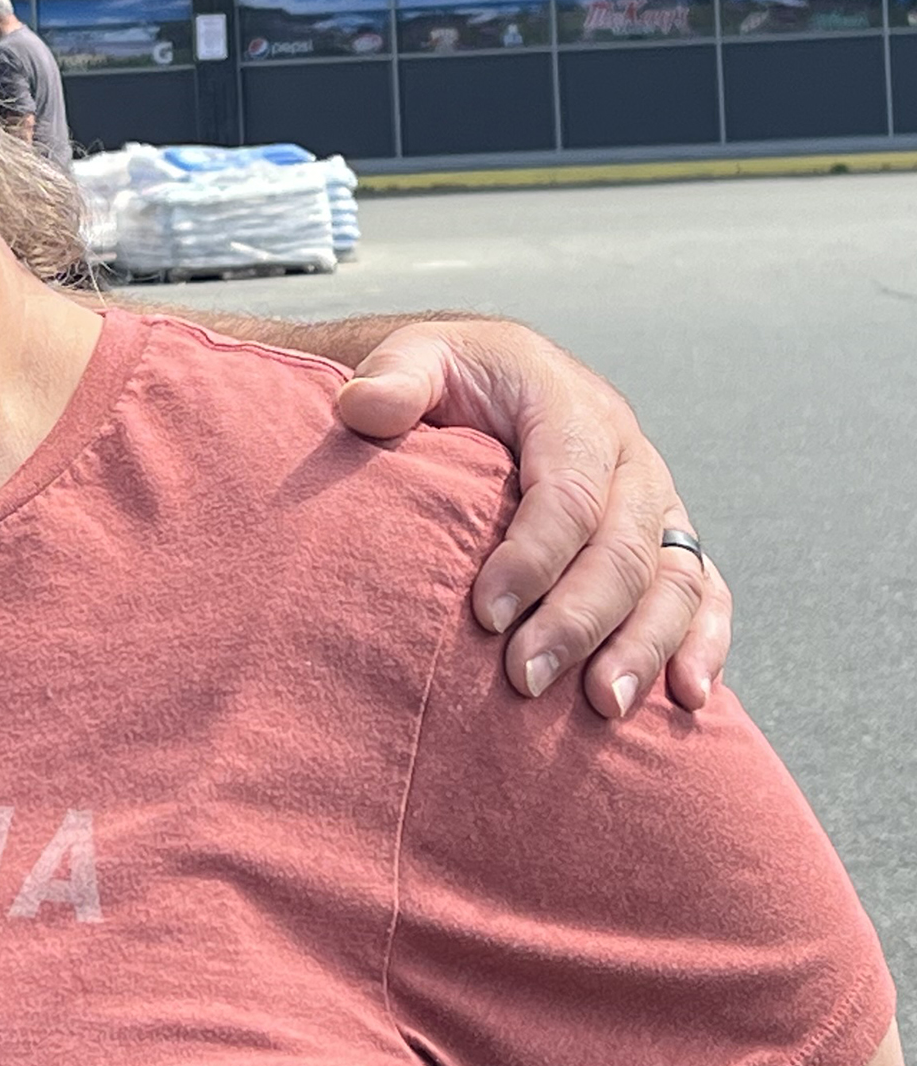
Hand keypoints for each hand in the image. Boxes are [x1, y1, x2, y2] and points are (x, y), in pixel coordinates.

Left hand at [333, 319, 729, 718]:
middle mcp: (630, 458)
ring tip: (604, 707)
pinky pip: (704, 591)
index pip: (567, 494)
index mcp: (574, 412)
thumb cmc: (454, 377)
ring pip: (674, 579)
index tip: (485, 614)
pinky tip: (687, 696)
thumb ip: (394, 378)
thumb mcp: (420, 358)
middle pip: (622, 549)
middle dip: (578, 621)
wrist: (499, 378)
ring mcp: (658, 502)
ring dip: (645, 646)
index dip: (532, 557)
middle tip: (526, 679)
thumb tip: (362, 406)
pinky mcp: (669, 538)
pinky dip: (703, 642)